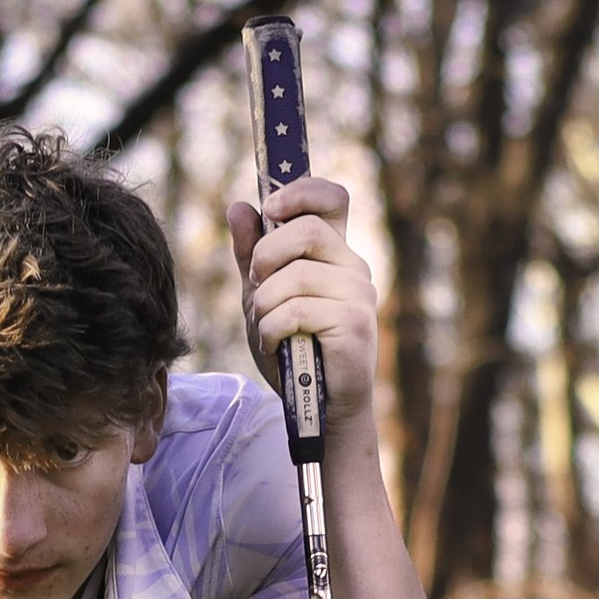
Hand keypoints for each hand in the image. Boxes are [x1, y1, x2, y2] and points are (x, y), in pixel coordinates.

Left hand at [227, 175, 377, 413]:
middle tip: (255, 284)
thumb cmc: (292, 350)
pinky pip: (298, 310)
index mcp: (335, 253)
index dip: (301, 192)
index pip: (332, 198)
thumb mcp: (262, 297)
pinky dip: (272, 329)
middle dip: (266, 255)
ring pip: (297, 275)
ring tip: (264, 327)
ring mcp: (359, 295)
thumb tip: (239, 206)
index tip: (269, 209)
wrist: (317, 406)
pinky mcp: (355, 325)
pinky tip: (273, 345)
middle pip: (308, 229)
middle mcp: (354, 267)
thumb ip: (251, 255)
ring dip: (265, 304)